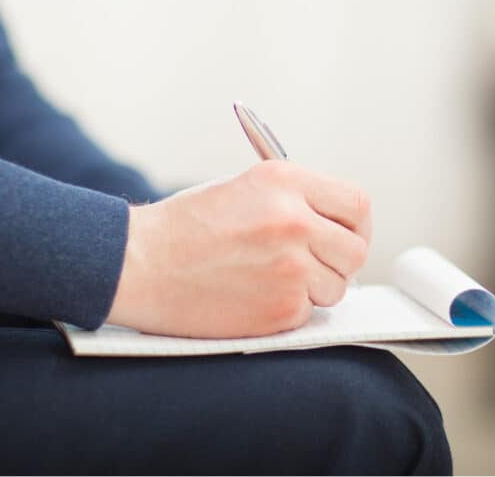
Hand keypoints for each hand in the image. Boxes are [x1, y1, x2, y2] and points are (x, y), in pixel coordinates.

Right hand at [106, 160, 371, 337]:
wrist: (137, 263)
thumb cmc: (182, 227)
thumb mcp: (244, 189)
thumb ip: (294, 202)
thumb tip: (337, 228)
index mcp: (285, 181)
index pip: (357, 205)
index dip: (354, 225)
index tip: (344, 236)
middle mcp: (294, 220)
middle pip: (355, 250)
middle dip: (339, 262)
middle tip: (313, 266)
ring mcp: (290, 266)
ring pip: (336, 287)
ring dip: (312, 289)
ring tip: (267, 280)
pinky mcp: (280, 307)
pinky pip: (308, 313)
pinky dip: (286, 310)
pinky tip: (250, 297)